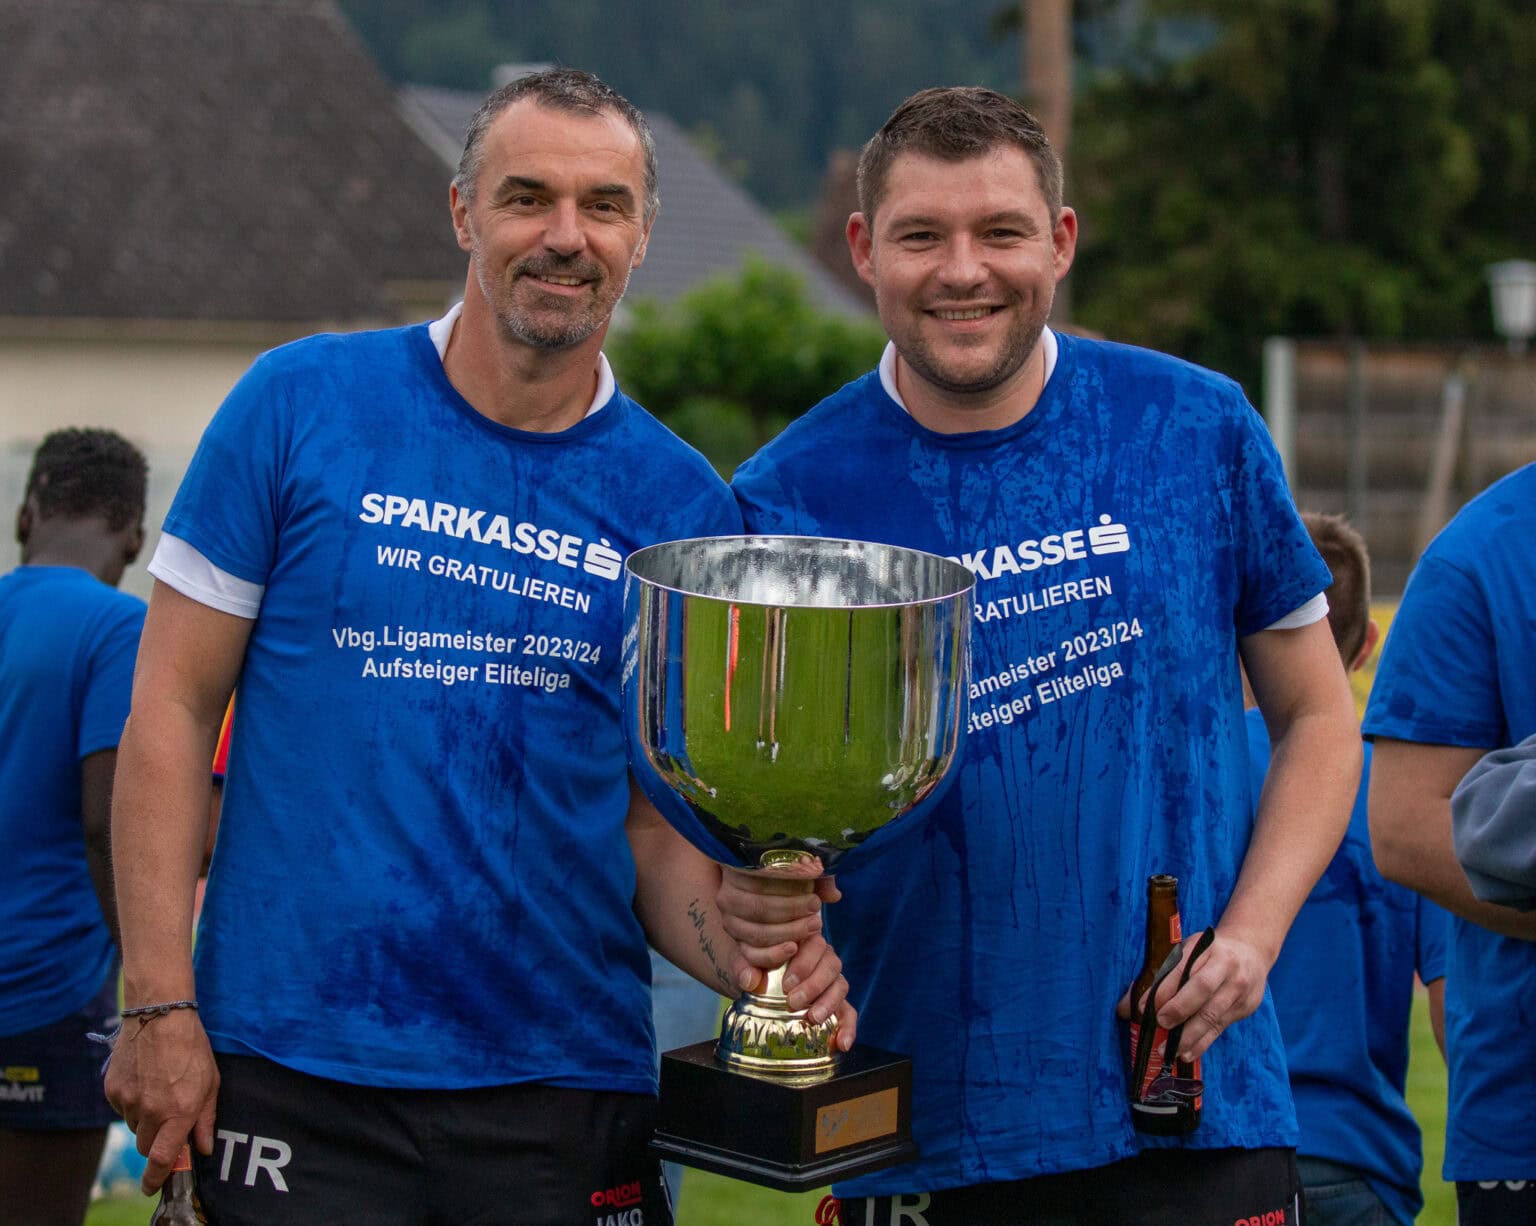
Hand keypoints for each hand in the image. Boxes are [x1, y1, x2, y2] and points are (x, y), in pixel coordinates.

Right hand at [104, 1008, 218, 1193]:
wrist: (160, 1016)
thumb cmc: (191, 1048)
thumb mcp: (210, 1083)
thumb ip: (206, 1119)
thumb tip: (203, 1148)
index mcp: (178, 1112)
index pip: (161, 1159)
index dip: (156, 1179)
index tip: (153, 1187)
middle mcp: (151, 1111)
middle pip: (145, 1145)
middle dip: (156, 1140)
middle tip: (168, 1118)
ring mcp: (128, 1101)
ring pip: (133, 1126)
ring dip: (145, 1119)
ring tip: (158, 1089)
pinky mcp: (113, 1090)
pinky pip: (121, 1109)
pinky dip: (132, 1102)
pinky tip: (144, 1079)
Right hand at [716, 859, 837, 981]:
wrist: (768, 897)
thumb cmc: (788, 880)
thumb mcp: (803, 873)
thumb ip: (819, 879)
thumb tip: (833, 894)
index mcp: (737, 870)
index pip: (761, 881)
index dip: (789, 892)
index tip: (816, 900)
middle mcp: (727, 896)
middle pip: (759, 908)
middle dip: (792, 914)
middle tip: (817, 918)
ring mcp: (729, 921)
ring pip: (756, 932)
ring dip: (787, 933)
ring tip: (812, 929)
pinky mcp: (736, 941)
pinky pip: (751, 953)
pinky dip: (773, 954)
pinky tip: (793, 948)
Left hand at [716, 860, 855, 1049]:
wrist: (753, 979)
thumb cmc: (751, 963)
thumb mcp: (743, 961)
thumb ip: (743, 966)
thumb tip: (750, 980)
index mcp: (803, 940)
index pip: (815, 945)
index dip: (805, 964)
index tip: (787, 983)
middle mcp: (821, 957)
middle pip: (831, 965)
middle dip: (815, 985)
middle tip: (794, 1001)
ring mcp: (829, 981)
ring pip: (840, 986)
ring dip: (829, 1003)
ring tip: (813, 1018)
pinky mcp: (833, 1003)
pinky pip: (847, 1012)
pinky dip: (848, 1027)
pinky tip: (842, 1044)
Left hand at [1114, 928, 1268, 1062]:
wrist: (1251, 951)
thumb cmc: (1209, 953)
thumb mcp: (1186, 952)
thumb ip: (1158, 977)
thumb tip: (1124, 1008)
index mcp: (1205, 947)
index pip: (1181, 968)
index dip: (1162, 989)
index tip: (1144, 1007)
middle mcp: (1225, 966)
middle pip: (1201, 989)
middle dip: (1179, 1009)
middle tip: (1160, 1024)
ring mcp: (1238, 988)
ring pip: (1212, 1014)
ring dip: (1189, 1035)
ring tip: (1170, 1050)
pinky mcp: (1245, 1007)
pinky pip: (1220, 1028)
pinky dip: (1202, 1043)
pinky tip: (1188, 1053)